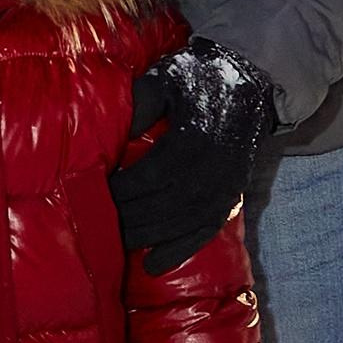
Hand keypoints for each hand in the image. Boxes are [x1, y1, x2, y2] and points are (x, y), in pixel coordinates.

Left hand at [111, 39, 277, 271]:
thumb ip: (139, 104)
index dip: (120, 190)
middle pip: (162, 205)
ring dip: (145, 237)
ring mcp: (224, 187)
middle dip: (126, 218)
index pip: (150, 176)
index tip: (93, 194)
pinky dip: (179, 250)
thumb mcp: (165, 79)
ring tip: (114, 244)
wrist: (250, 79)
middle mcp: (212, 170)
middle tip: (94, 225)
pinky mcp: (231, 196)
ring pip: (180, 224)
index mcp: (193, 140)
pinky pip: (205, 231)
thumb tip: (111, 134)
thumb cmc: (198, 77)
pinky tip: (153, 264)